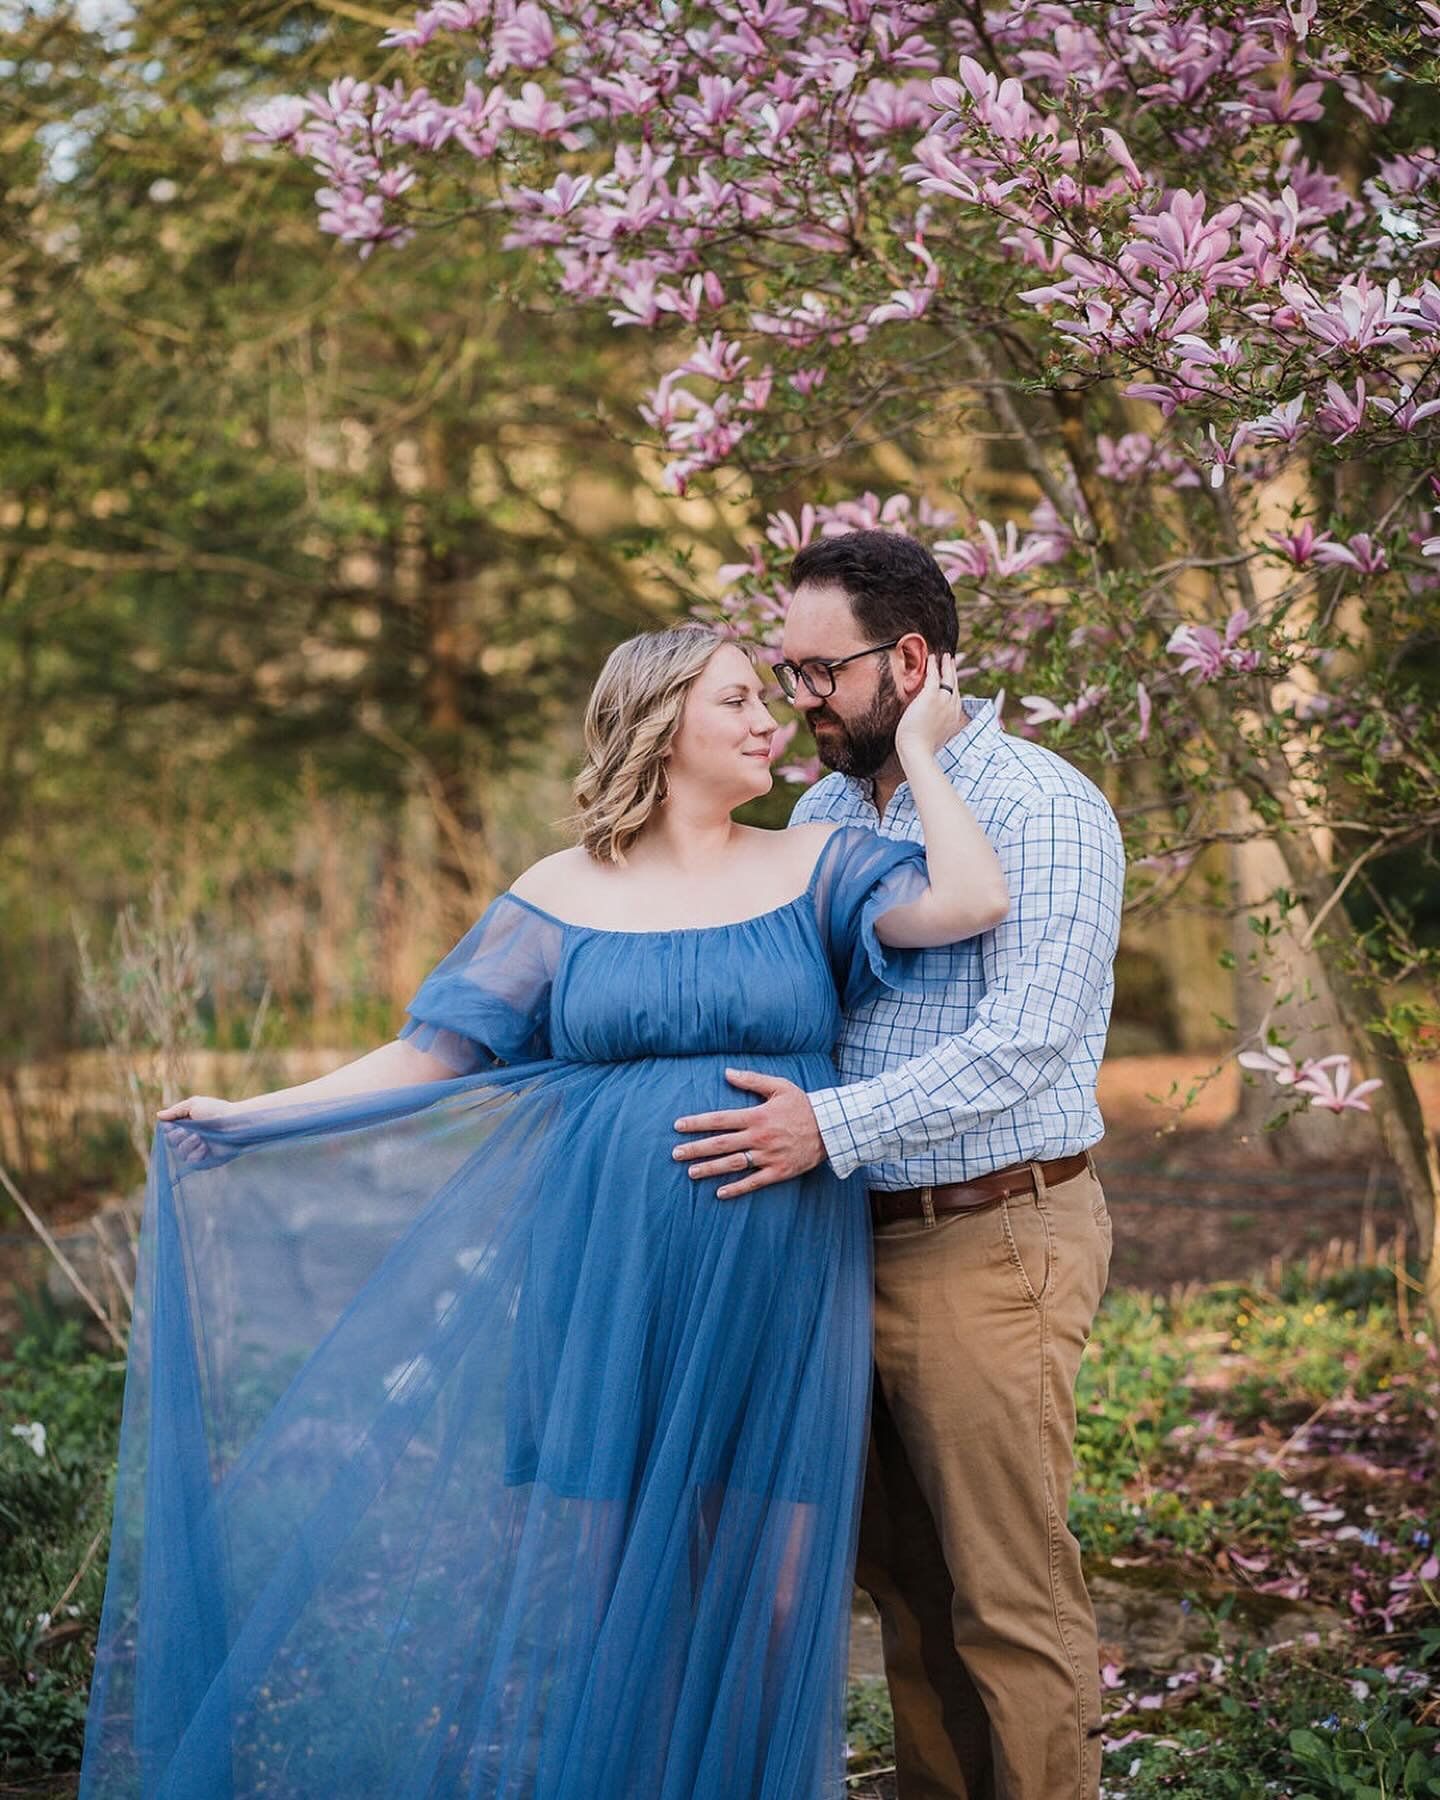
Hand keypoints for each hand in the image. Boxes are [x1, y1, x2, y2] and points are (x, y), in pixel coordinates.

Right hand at [156, 1095, 237, 1167]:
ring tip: (199, 1137)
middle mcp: (189, 1137)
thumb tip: (159, 1115)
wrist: (235, 1123)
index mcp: (185, 1124)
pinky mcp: (205, 1159)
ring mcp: (197, 1149)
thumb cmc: (216, 1110)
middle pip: (171, 1142)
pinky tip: (205, 1146)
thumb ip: (176, 1111)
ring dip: (188, 1144)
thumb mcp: (194, 1105)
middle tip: (188, 1131)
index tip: (174, 1125)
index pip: (167, 1131)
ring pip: (180, 1153)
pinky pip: (191, 1162)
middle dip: (177, 1136)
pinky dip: (196, 1153)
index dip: (169, 1130)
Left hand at [672, 1070, 825, 1198]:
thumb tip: (726, 1072)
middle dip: (695, 1148)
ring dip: (710, 1168)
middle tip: (675, 1154)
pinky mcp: (779, 1171)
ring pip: (733, 1164)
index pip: (720, 1119)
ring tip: (691, 1172)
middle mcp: (759, 1137)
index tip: (678, 1126)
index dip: (697, 1122)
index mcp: (757, 1116)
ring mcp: (768, 1156)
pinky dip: (736, 1188)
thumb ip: (751, 1080)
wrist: (831, 1128)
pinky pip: (754, 1182)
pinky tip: (719, 1193)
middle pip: (720, 1144)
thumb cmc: (803, 1105)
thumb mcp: (779, 1086)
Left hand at [893, 652, 964, 764]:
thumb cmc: (921, 749)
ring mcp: (944, 701)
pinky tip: (932, 657)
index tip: (952, 681)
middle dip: (953, 672)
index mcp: (954, 718)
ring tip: (945, 656)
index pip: (956, 698)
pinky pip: (934, 675)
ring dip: (946, 665)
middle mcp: (952, 708)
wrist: (917, 751)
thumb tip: (931, 727)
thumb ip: (936, 729)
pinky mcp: (931, 696)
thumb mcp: (934, 738)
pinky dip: (933, 665)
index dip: (954, 688)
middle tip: (951, 661)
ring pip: (948, 678)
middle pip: (955, 685)